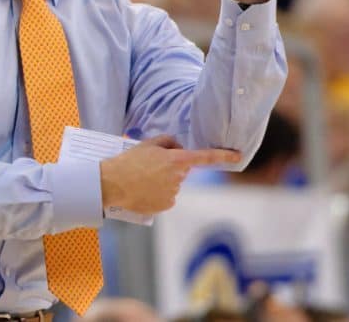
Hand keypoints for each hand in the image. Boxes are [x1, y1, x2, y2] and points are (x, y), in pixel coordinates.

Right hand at [99, 135, 240, 214]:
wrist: (111, 183)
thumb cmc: (128, 161)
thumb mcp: (148, 144)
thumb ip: (168, 142)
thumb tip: (178, 148)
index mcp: (176, 160)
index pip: (204, 157)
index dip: (223, 156)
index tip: (237, 156)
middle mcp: (178, 178)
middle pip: (182, 171)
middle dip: (171, 168)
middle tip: (150, 166)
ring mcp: (172, 193)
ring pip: (173, 185)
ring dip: (163, 181)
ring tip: (142, 179)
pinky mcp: (165, 206)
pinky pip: (166, 197)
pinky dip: (157, 194)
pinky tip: (143, 190)